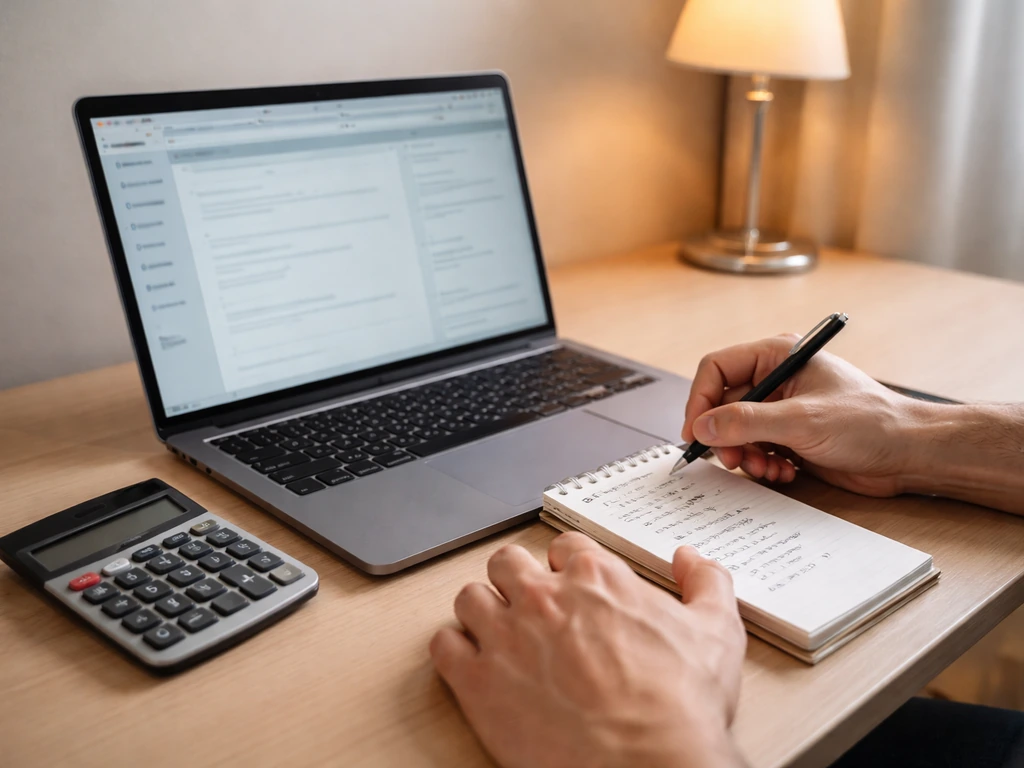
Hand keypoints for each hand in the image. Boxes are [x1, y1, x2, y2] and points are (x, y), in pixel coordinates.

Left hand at [430, 534, 746, 767]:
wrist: (648, 766)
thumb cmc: (679, 707)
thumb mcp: (716, 632)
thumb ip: (706, 583)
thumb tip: (691, 561)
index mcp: (595, 579)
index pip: (564, 547)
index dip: (566, 565)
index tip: (568, 583)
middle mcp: (544, 598)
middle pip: (506, 562)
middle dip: (515, 579)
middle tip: (527, 604)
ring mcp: (506, 636)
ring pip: (470, 598)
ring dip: (481, 611)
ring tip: (496, 632)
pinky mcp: (478, 681)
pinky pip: (443, 647)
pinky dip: (453, 651)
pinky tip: (470, 662)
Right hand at [682, 334, 930, 496]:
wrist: (910, 453)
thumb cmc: (870, 422)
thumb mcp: (802, 421)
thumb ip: (747, 421)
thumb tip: (702, 426)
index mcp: (777, 356)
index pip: (717, 369)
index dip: (700, 401)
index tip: (695, 433)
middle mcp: (776, 379)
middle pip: (723, 404)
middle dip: (724, 436)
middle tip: (732, 459)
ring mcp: (783, 409)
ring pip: (737, 431)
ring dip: (745, 455)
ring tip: (766, 469)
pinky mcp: (791, 436)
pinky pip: (756, 449)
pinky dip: (762, 465)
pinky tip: (784, 473)